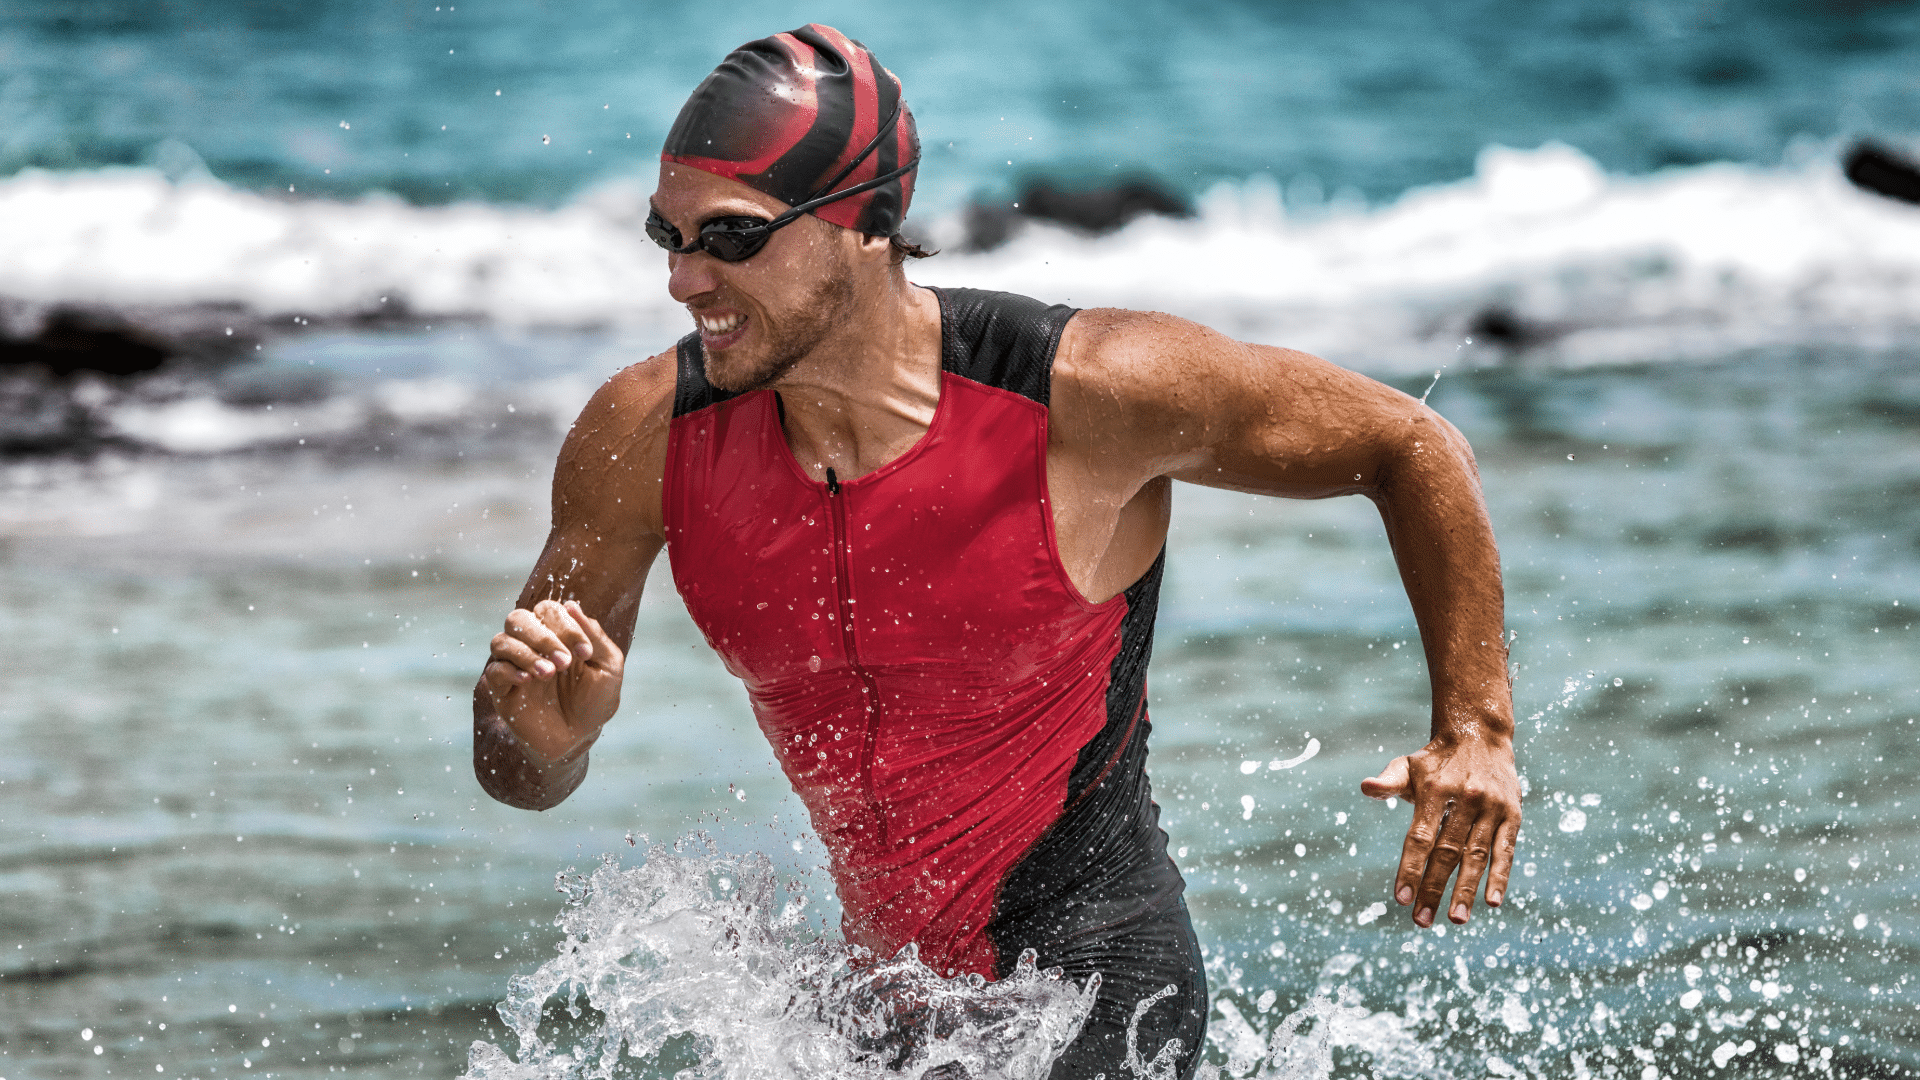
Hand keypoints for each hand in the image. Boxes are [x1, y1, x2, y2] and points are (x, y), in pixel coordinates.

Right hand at [483, 599, 624, 762]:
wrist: (580, 738)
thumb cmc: (595, 700)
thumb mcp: (608, 668)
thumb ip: (595, 637)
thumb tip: (572, 605)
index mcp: (557, 634)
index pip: (548, 610)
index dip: (566, 625)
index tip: (586, 653)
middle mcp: (531, 645)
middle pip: (518, 618)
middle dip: (543, 637)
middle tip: (565, 663)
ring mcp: (514, 666)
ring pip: (501, 641)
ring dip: (526, 653)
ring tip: (549, 673)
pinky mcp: (502, 690)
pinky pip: (494, 670)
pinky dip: (510, 671)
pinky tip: (530, 681)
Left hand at [1362, 735, 1520, 926]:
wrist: (1479, 735)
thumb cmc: (1436, 760)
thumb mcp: (1409, 766)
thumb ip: (1389, 782)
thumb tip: (1366, 788)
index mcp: (1434, 790)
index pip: (1420, 837)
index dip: (1410, 868)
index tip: (1402, 898)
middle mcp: (1464, 799)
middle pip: (1447, 852)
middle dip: (1433, 888)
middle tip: (1421, 920)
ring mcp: (1490, 807)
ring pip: (1477, 856)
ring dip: (1466, 890)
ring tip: (1456, 919)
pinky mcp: (1512, 814)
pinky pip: (1506, 850)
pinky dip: (1500, 876)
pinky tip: (1491, 901)